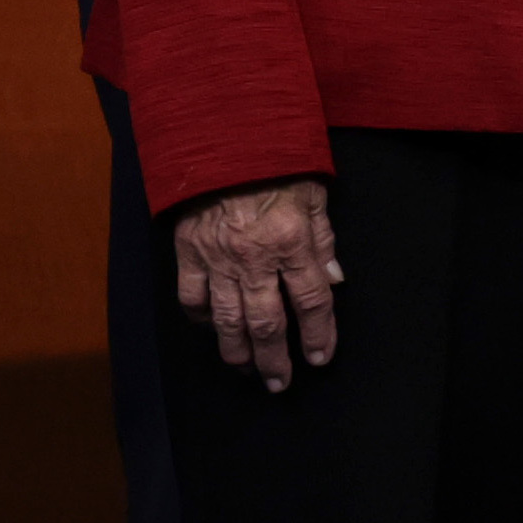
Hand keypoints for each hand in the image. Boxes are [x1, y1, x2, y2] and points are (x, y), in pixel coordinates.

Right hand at [174, 177, 341, 389]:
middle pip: (266, 321)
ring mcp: (216, 257)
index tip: (320, 358)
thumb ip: (324, 242)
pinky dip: (202, 319)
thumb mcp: (315, 194)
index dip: (318, 334)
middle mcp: (253, 257)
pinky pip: (191, 297)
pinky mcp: (187, 252)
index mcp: (290, 241)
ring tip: (248, 371)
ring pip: (226, 319)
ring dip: (237, 351)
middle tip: (280, 383)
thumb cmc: (275, 162)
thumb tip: (334, 282)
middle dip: (275, 358)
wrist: (221, 139)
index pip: (310, 301)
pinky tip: (212, 331)